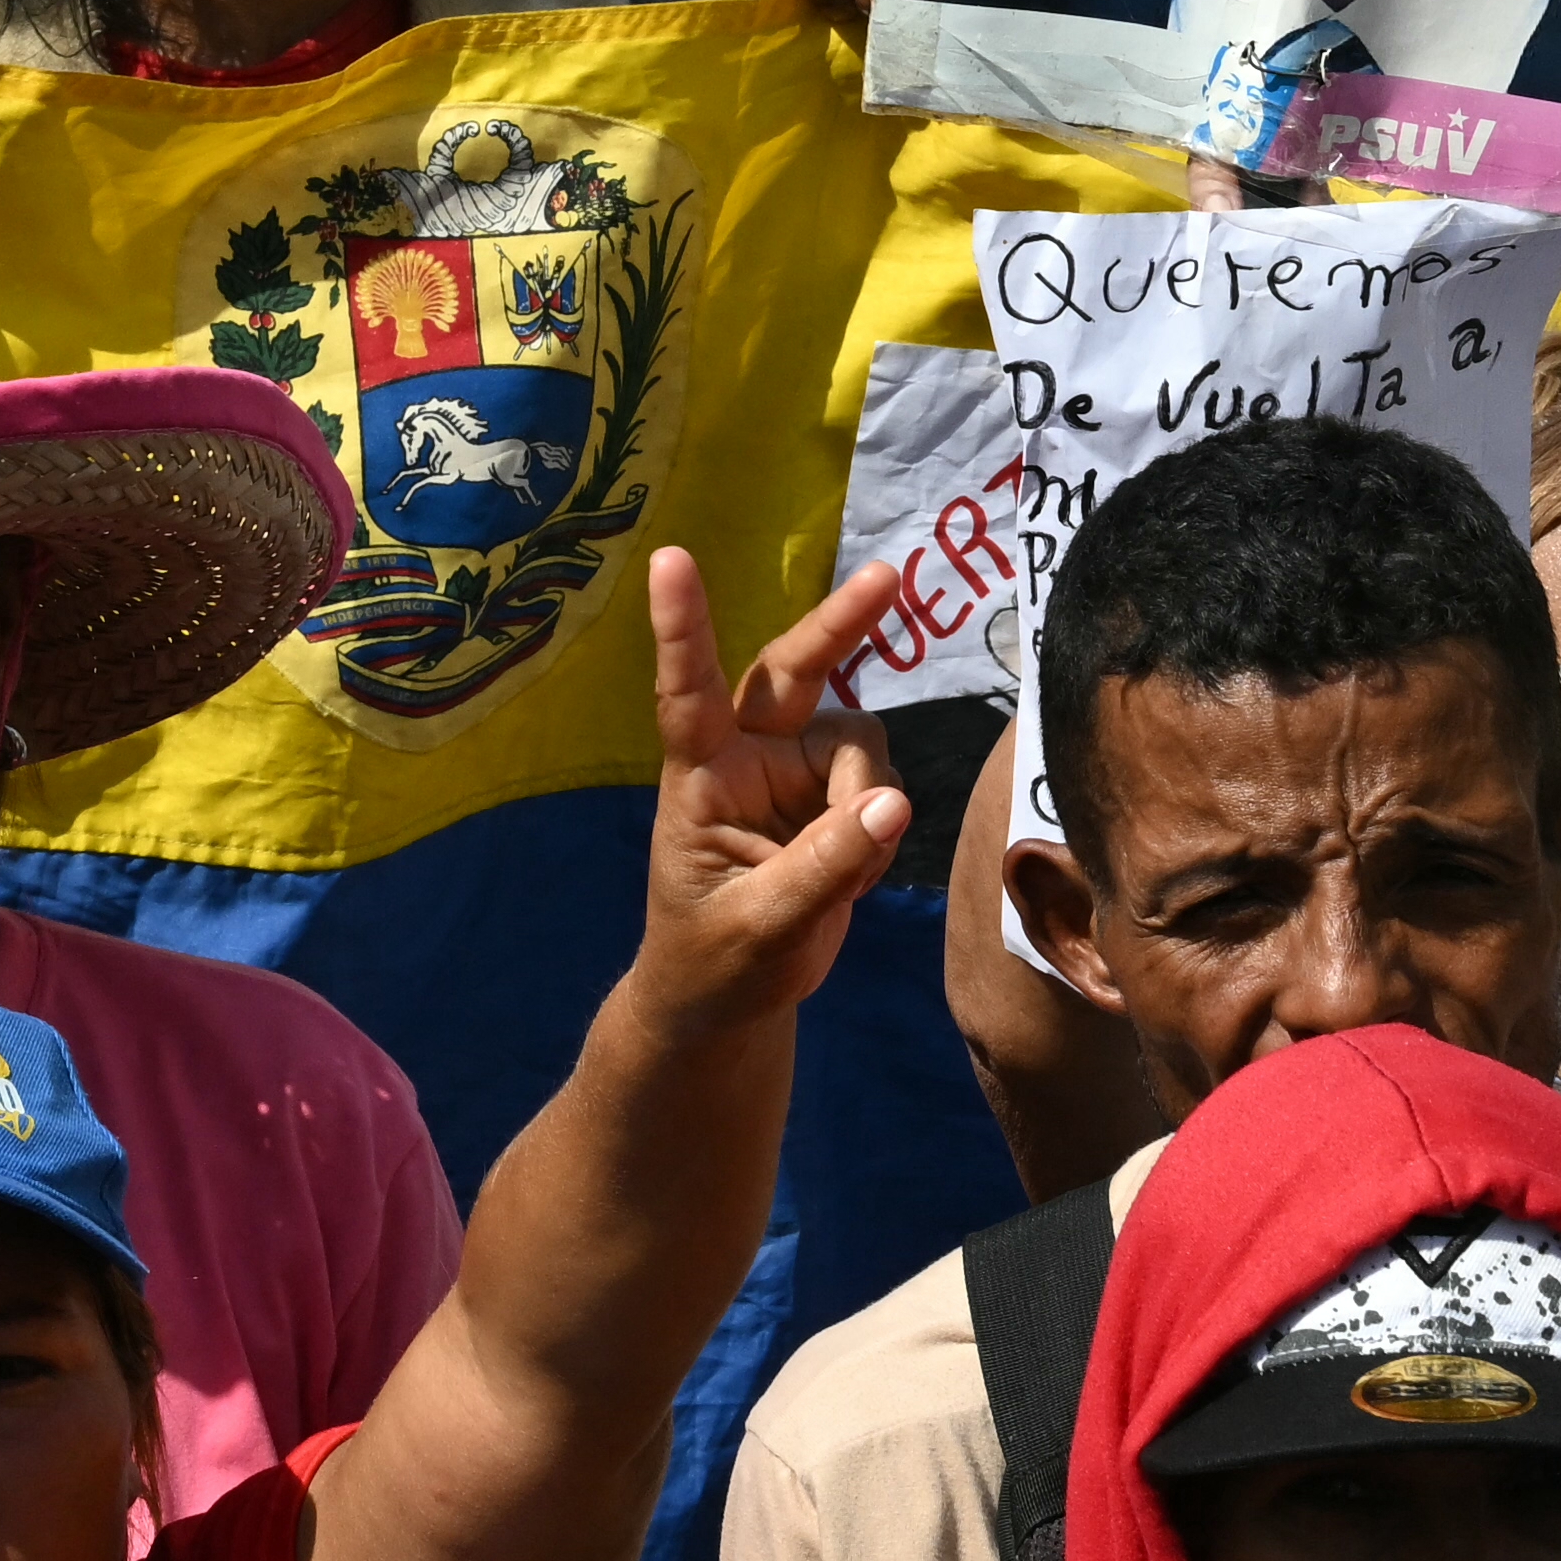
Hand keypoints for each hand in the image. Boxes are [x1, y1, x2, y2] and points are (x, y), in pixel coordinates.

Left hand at [628, 543, 921, 1023]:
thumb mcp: (762, 928)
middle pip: (794, 672)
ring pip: (856, 739)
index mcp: (699, 778)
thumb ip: (823, 869)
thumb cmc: (715, 963)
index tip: (670, 557)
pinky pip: (880, 784)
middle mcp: (746, 758)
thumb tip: (890, 804)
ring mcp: (791, 775)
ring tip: (853, 869)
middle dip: (839, 624)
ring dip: (867, 793)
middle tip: (887, 576)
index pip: (686, 694)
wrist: (729, 1003)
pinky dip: (881, 823)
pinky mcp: (830, 801)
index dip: (682, 628)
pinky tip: (857, 873)